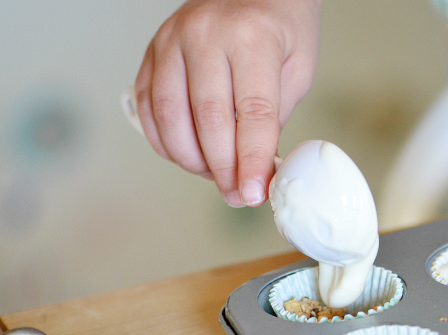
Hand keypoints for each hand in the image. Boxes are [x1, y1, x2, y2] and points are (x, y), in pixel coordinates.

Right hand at [135, 0, 320, 206]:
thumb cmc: (281, 25)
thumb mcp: (297, 69)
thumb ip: (274, 119)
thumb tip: (256, 172)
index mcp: (252, 38)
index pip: (252, 114)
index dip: (251, 162)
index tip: (252, 195)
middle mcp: (206, 35)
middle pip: (209, 121)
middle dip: (223, 170)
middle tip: (236, 195)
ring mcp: (173, 41)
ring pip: (171, 119)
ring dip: (192, 160)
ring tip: (215, 174)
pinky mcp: (153, 51)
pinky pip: (150, 107)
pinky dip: (165, 142)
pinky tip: (187, 155)